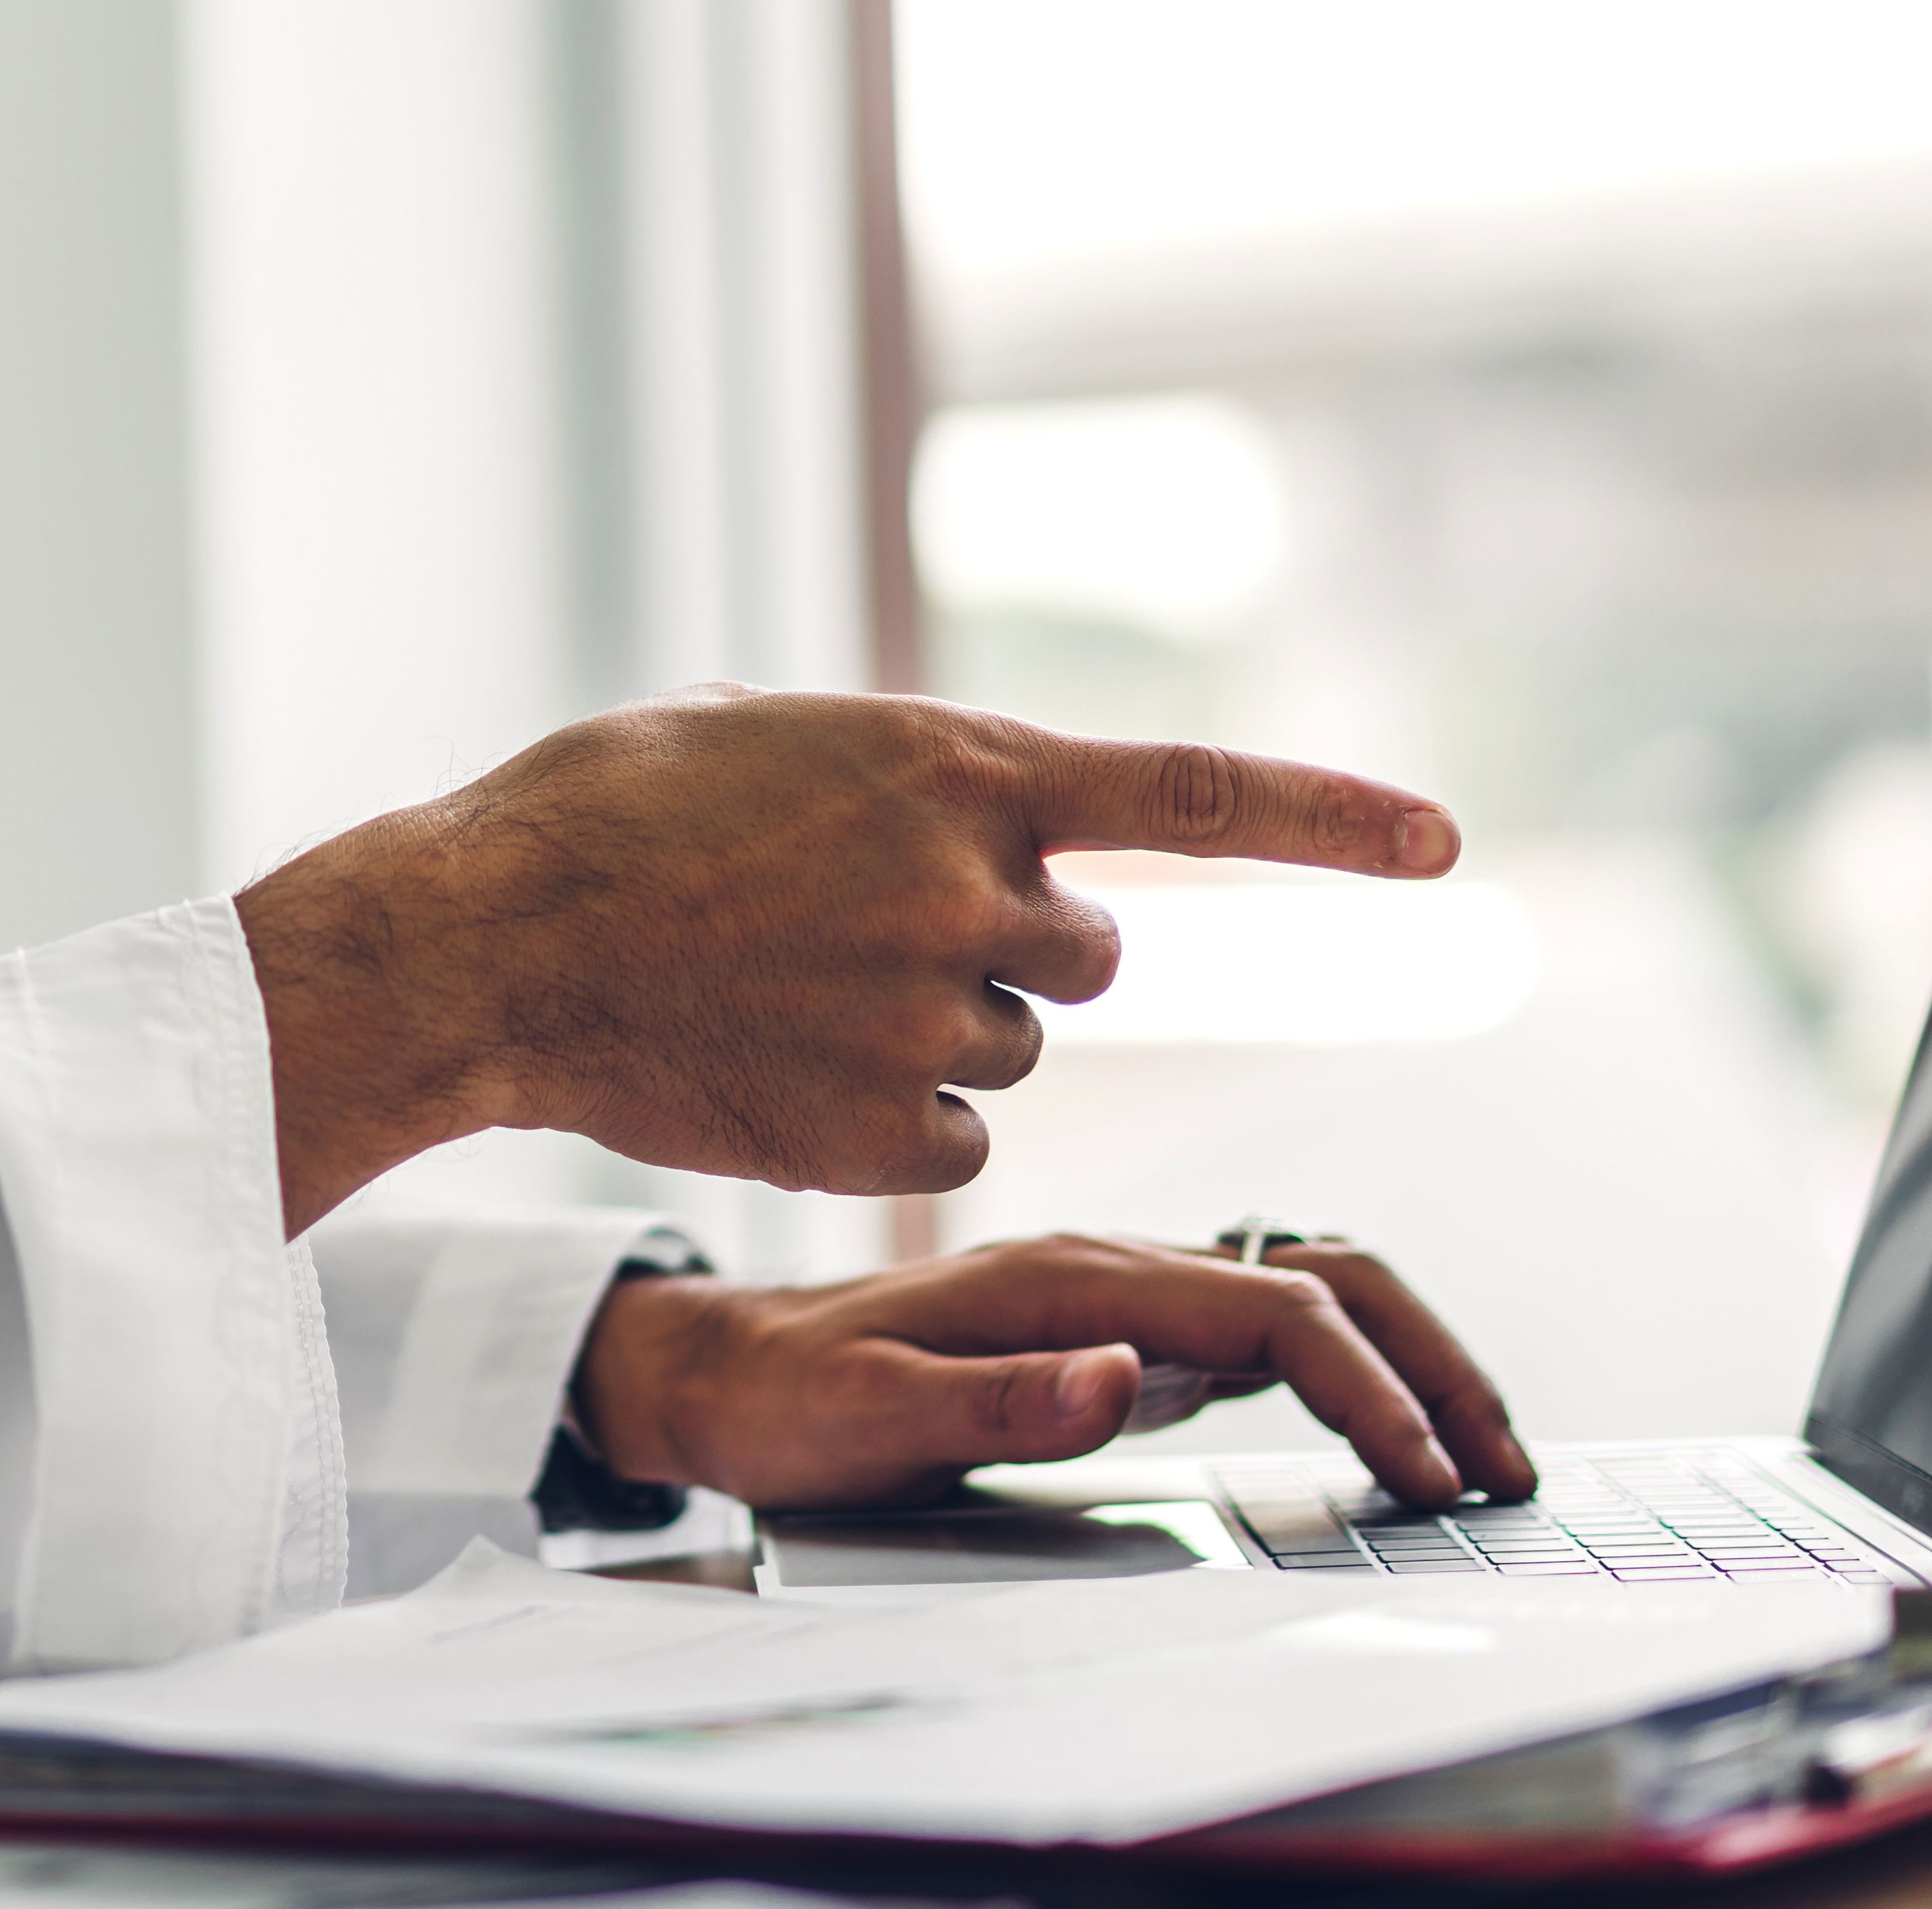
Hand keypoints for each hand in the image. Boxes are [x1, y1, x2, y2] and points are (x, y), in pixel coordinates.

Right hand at [236, 686, 1456, 1231]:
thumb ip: (909, 775)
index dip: (1331, 821)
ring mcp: (926, 1015)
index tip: (1444, 844)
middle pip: (1083, 956)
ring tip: (779, 1002)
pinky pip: (954, 1149)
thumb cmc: (604, 817)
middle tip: (865, 938)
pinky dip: (884, 1129)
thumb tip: (984, 815)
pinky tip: (777, 1080)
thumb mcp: (774, 736)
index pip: (1195, 796)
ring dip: (926, 1036)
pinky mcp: (879, 1132)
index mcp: (956, 768)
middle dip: (1006, 952)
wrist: (487, 941)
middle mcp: (968, 889)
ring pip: (1008, 1053)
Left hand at [572, 1232, 1532, 1511]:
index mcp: (1076, 1282)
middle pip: (1329, 1283)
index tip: (1428, 1480)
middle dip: (1433, 1367)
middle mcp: (1119, 1272)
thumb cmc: (786, 1402)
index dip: (1371, 1393)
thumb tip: (1124, 1384)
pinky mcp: (1125, 1337)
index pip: (1277, 1318)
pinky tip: (1384, 1439)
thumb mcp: (863, 1418)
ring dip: (1408, 1366)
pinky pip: (1270, 1335)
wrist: (725, 1370)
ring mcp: (1129, 1300)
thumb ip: (991, 1401)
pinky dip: (1352, 1377)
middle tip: (1505, 1469)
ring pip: (1314, 1299)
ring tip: (1477, 1458)